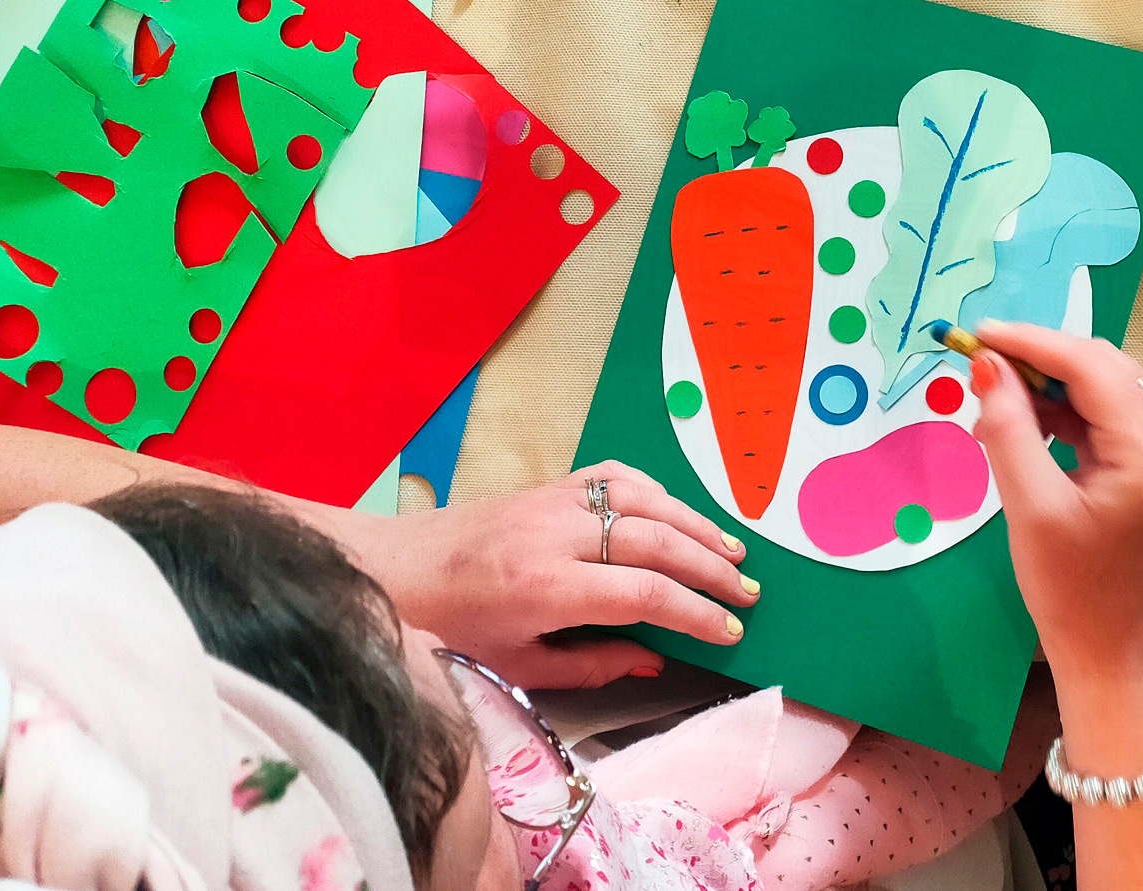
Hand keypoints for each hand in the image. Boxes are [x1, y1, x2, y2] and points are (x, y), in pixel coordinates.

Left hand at [376, 461, 757, 689]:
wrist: (393, 570)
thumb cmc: (452, 629)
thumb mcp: (519, 665)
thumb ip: (594, 663)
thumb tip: (658, 659)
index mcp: (545, 588)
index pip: (644, 593)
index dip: (695, 612)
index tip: (729, 631)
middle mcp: (554, 535)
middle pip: (656, 541)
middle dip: (711, 568)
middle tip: (749, 594)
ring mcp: (552, 501)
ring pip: (644, 500)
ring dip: (696, 524)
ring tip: (733, 553)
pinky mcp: (548, 485)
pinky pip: (615, 477)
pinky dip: (656, 491)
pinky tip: (679, 513)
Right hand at [968, 322, 1142, 675]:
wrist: (1107, 647)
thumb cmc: (1068, 587)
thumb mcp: (1029, 505)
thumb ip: (1008, 428)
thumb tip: (987, 365)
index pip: (1091, 366)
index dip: (1032, 342)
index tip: (980, 333)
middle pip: (1103, 368)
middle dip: (1040, 360)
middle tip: (980, 365)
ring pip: (1104, 386)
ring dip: (1049, 385)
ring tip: (994, 401)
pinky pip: (1107, 415)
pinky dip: (1065, 411)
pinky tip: (1024, 423)